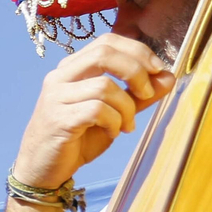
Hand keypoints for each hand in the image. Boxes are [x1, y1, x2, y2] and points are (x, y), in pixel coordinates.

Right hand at [12, 34, 174, 188]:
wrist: (43, 170)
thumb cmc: (76, 140)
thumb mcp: (114, 114)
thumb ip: (138, 96)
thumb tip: (168, 77)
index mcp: (72, 69)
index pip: (107, 41)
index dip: (137, 51)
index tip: (157, 70)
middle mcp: (60, 77)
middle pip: (104, 53)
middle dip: (136, 70)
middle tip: (147, 93)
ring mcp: (56, 97)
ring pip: (104, 86)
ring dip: (126, 107)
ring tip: (127, 125)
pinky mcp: (58, 119)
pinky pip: (97, 110)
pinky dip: (113, 122)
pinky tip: (112, 133)